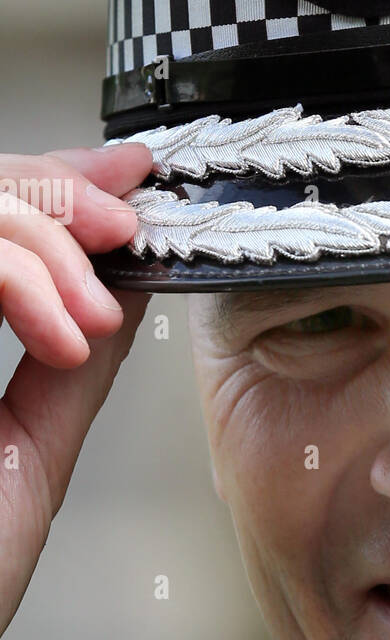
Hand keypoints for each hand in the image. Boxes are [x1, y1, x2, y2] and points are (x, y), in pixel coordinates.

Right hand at [0, 142, 152, 635]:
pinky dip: (7, 275)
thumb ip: (69, 367)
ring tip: (90, 315)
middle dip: (52, 196)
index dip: (53, 185)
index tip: (127, 184)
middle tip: (122, 229)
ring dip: (37, 241)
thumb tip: (125, 287)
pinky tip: (59, 332)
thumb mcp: (29, 454)